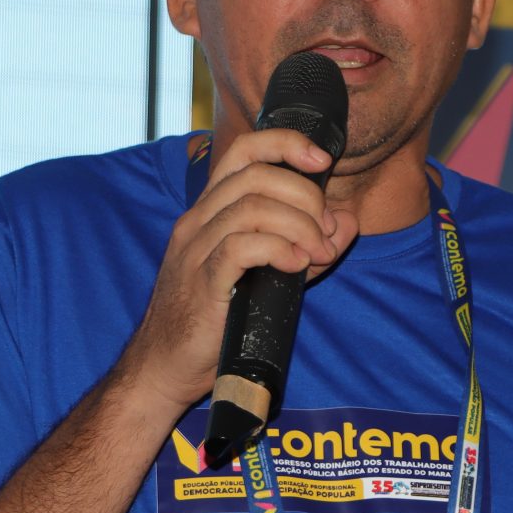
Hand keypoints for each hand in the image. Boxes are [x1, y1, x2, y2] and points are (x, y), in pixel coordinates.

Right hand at [123, 128, 358, 410]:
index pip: (243, 151)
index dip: (285, 144)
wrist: (166, 367)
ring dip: (298, 225)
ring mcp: (195, 251)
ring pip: (250, 208)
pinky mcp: (201, 283)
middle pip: (255, 176)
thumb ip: (305, 245)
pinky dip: (277, 249)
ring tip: (317, 252)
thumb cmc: (213, 320)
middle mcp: (197, 222)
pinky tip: (295, 265)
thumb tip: (346, 223)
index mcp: (210, 211)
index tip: (321, 160)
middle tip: (325, 231)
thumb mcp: (266, 274)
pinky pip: (240, 248)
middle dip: (305, 195)